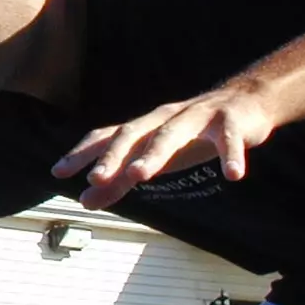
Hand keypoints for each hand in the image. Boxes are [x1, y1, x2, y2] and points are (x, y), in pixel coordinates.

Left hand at [51, 87, 275, 210]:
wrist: (246, 103)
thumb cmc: (191, 136)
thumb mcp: (153, 159)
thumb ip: (119, 181)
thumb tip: (85, 200)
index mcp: (144, 127)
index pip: (106, 137)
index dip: (82, 153)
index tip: (58, 172)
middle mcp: (165, 118)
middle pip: (133, 133)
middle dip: (112, 156)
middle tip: (95, 179)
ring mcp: (197, 116)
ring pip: (172, 133)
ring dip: (154, 153)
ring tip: (138, 175)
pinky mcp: (231, 121)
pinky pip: (229, 138)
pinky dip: (231, 155)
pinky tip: (233, 175)